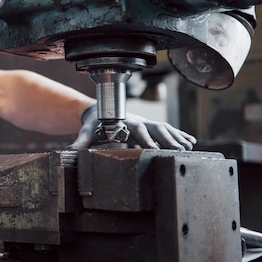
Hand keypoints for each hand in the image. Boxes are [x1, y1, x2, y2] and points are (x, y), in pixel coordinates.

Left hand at [68, 105, 196, 149]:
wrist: (98, 110)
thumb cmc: (94, 121)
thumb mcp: (87, 130)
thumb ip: (80, 141)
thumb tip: (69, 151)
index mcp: (124, 122)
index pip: (137, 130)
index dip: (145, 139)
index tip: (153, 149)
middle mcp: (138, 121)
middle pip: (156, 128)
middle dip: (168, 139)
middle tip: (180, 150)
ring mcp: (145, 123)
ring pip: (165, 129)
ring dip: (177, 138)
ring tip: (189, 148)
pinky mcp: (149, 126)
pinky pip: (168, 130)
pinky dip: (180, 135)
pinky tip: (191, 142)